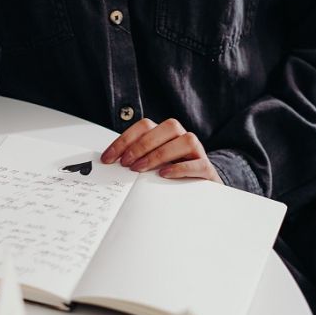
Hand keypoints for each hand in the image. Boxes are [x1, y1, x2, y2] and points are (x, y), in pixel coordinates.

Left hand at [100, 118, 222, 182]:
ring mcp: (197, 151)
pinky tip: (164, 174)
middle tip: (126, 163)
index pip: (144, 126)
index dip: (124, 141)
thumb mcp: (150, 164)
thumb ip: (135, 159)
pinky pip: (198, 163)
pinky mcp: (207, 168)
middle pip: (167, 127)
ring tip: (141, 169)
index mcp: (165, 133)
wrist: (199, 188)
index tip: (108, 158)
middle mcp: (182, 137)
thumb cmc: (170, 173)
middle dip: (142, 145)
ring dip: (159, 154)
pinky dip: (180, 168)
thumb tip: (110, 162)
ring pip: (186, 140)